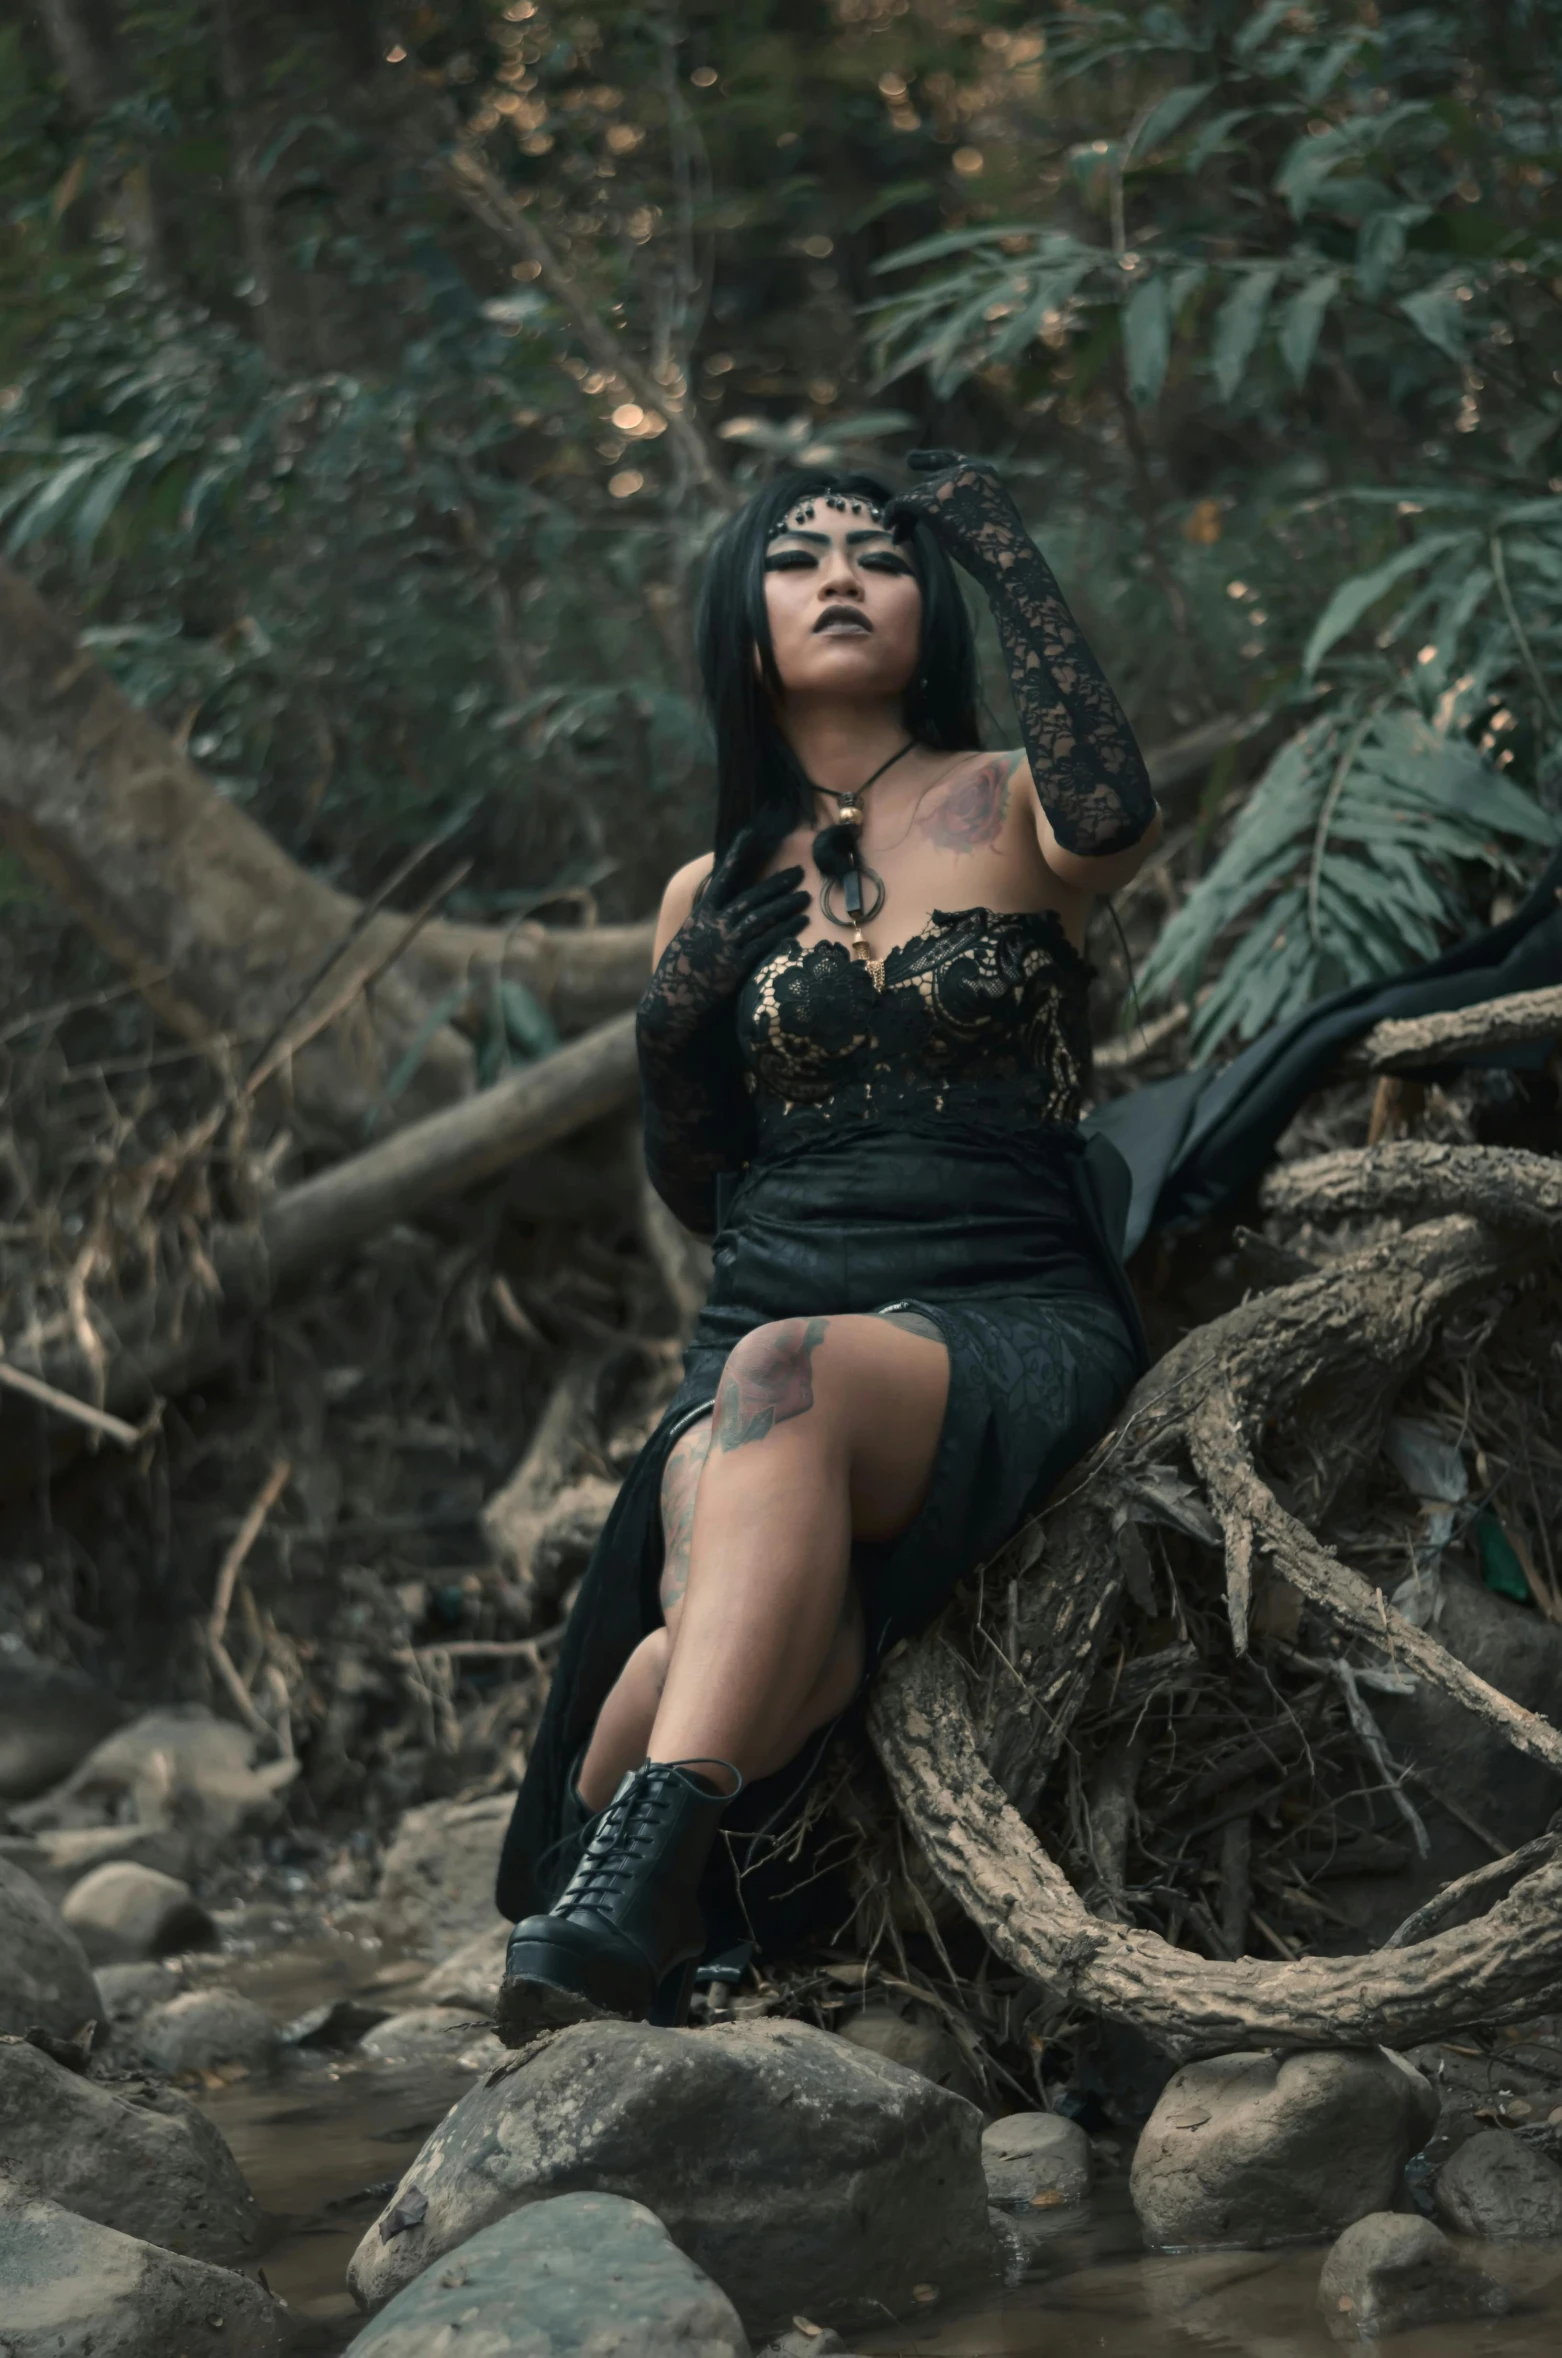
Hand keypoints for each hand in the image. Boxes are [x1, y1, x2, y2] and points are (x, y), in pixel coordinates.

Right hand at [639, 829, 808, 1050]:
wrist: (670, 1005)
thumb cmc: (679, 975)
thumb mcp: (687, 942)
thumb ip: (706, 924)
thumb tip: (722, 910)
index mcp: (701, 915)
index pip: (722, 875)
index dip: (738, 853)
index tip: (752, 833)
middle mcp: (714, 925)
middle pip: (752, 897)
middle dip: (776, 884)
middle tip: (798, 872)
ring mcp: (726, 945)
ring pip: (762, 918)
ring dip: (786, 906)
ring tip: (806, 896)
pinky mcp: (736, 966)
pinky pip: (765, 943)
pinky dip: (784, 931)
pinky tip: (800, 924)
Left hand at [886, 450, 1027, 588]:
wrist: (1005, 555)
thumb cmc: (1007, 545)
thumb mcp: (998, 512)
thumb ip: (979, 502)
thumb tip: (965, 513)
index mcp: (981, 471)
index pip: (949, 459)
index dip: (928, 459)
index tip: (910, 460)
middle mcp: (962, 471)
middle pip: (927, 484)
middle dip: (914, 504)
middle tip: (899, 521)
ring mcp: (946, 484)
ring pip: (913, 495)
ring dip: (904, 516)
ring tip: (897, 534)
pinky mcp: (930, 501)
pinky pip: (901, 503)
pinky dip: (892, 514)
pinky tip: (891, 529)